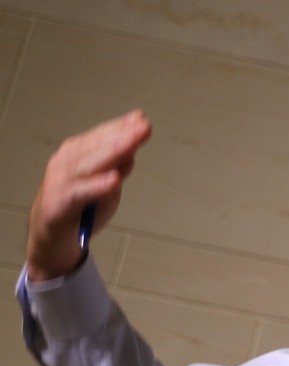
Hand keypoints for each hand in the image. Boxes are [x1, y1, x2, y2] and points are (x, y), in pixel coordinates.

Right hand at [26, 110, 151, 280]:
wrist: (55, 235)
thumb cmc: (83, 206)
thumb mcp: (108, 186)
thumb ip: (118, 169)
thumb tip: (132, 151)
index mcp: (78, 152)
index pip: (102, 136)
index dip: (122, 127)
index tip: (142, 119)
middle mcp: (67, 161)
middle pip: (98, 146)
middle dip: (122, 136)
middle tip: (144, 127)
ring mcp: (62, 179)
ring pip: (90, 163)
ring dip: (112, 152)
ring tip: (132, 144)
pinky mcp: (60, 200)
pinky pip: (81, 191)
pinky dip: (97, 185)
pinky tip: (114, 179)